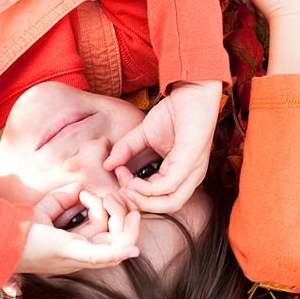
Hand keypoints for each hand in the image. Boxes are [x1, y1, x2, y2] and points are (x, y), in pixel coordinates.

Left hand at [15, 183, 140, 276]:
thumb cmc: (19, 230)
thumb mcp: (45, 211)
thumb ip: (62, 199)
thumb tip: (80, 186)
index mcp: (79, 246)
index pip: (106, 228)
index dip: (103, 207)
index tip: (84, 192)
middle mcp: (83, 254)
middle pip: (117, 234)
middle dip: (122, 212)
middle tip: (110, 196)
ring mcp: (78, 255)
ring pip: (117, 241)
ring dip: (121, 218)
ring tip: (111, 200)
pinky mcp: (70, 252)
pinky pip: (101, 257)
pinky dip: (118, 253)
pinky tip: (132, 250)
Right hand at [103, 80, 221, 212]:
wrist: (192, 91)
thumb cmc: (174, 112)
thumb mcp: (144, 134)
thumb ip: (126, 150)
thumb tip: (106, 165)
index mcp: (181, 174)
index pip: (159, 198)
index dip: (135, 195)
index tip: (117, 177)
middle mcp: (190, 177)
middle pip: (166, 207)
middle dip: (138, 204)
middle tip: (119, 190)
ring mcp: (193, 171)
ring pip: (170, 202)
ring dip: (143, 199)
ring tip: (125, 185)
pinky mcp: (191, 161)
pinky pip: (170, 185)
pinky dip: (148, 188)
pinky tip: (132, 178)